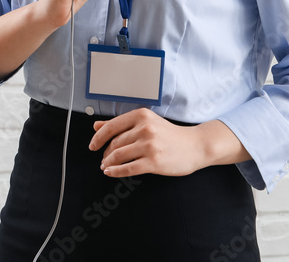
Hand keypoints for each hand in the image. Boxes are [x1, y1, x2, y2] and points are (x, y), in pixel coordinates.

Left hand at [88, 108, 207, 177]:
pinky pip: (128, 168)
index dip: (98, 138)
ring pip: (119, 155)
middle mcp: (144, 128)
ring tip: (106, 166)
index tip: (92, 145)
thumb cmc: (171, 135)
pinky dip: (116, 172)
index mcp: (141, 116)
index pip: (111, 126)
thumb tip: (96, 126)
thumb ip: (121, 124)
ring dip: (108, 163)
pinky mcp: (154, 161)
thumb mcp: (147, 122)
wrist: (196, 146)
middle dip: (106, 153)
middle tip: (103, 159)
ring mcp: (149, 145)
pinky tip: (110, 173)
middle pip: (115, 143)